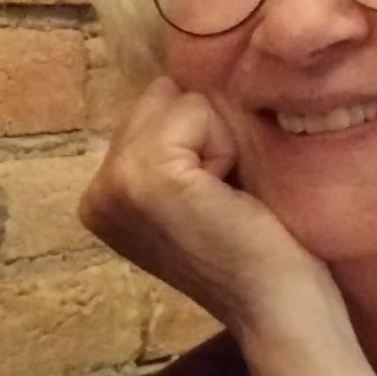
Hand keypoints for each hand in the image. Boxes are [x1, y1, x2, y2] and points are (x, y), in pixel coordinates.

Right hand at [79, 77, 335, 337]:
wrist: (280, 309)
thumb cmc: (260, 250)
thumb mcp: (203, 184)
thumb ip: (177, 138)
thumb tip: (184, 66)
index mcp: (101, 195)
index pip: (152, 108)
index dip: (201, 140)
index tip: (214, 199)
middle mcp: (95, 191)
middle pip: (161, 96)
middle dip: (206, 134)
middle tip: (223, 199)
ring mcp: (115, 185)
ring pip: (179, 100)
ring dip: (219, 141)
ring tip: (226, 199)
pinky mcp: (146, 177)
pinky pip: (195, 112)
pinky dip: (225, 146)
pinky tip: (228, 198)